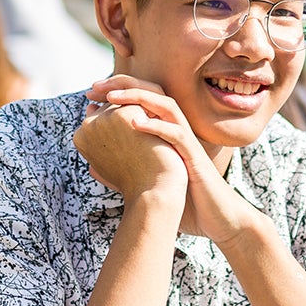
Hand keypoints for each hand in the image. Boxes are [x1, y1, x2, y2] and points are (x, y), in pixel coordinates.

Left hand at [86, 75, 263, 242]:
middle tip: (94, 87)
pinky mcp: (195, 157)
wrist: (215, 220)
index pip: (141, 100)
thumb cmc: (184, 202)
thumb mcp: (147, 182)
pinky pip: (177, 135)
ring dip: (138, 96)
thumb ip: (122, 172)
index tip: (90, 94)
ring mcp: (187, 142)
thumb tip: (93, 167)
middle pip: (152, 93)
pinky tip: (135, 122)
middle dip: (122, 84)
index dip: (116, 92)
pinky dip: (156, 126)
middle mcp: (177, 131)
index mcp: (165, 133)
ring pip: (166, 105)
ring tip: (112, 97)